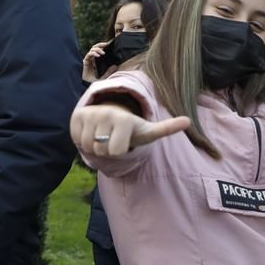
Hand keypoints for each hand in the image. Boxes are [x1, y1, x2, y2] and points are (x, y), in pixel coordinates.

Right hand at [71, 105, 189, 157]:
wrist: (110, 114)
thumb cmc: (132, 129)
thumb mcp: (149, 131)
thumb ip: (167, 128)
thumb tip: (188, 120)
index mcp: (124, 119)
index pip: (116, 151)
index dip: (120, 151)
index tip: (124, 141)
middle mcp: (106, 113)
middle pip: (101, 150)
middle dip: (106, 150)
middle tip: (112, 139)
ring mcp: (90, 113)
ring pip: (87, 146)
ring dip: (94, 146)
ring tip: (103, 136)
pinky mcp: (76, 115)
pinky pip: (76, 139)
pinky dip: (82, 141)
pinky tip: (91, 132)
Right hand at [81, 41, 109, 82]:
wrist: (87, 86)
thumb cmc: (94, 81)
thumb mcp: (104, 76)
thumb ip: (108, 72)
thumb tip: (115, 66)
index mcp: (96, 60)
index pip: (99, 50)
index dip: (103, 46)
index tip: (109, 44)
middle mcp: (92, 59)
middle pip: (95, 47)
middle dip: (100, 44)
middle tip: (106, 44)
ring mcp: (88, 60)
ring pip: (92, 49)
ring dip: (98, 49)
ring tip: (103, 53)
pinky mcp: (85, 61)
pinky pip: (89, 54)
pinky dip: (93, 53)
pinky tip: (98, 55)